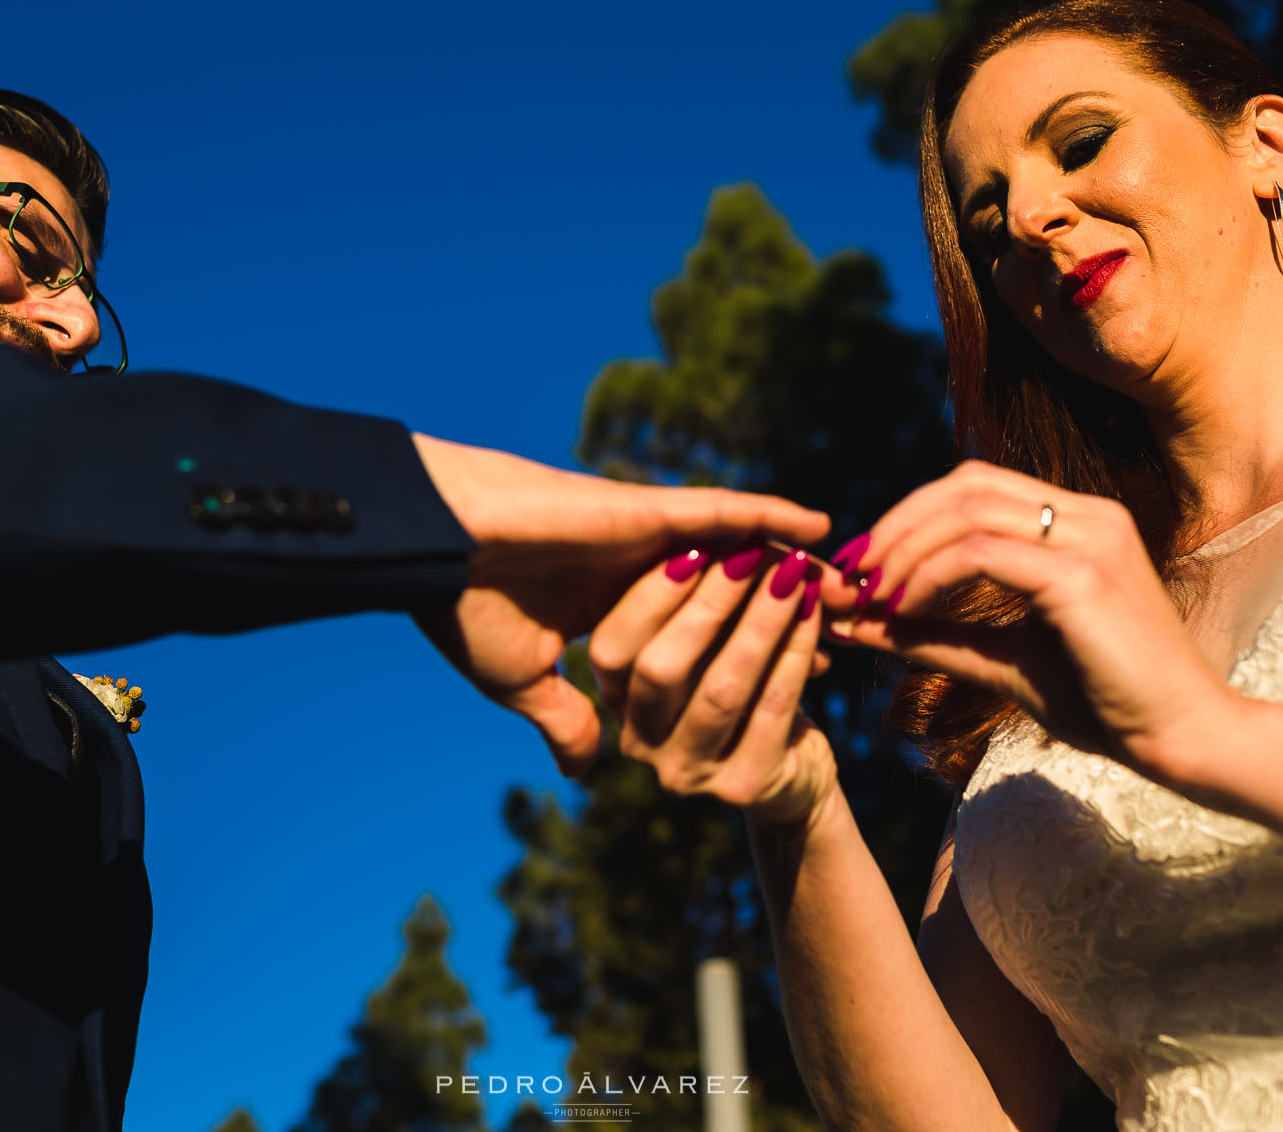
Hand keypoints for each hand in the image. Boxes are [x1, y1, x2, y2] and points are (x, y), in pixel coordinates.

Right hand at [410, 434, 829, 776]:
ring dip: (792, 572)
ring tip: (849, 583)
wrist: (432, 545)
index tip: (802, 674)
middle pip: (731, 602)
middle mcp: (635, 576)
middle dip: (785, 618)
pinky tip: (818, 524)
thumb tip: (586, 770)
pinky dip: (772, 514)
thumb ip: (563, 719)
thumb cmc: (464, 613)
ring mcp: (644, 542)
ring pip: (738, 559)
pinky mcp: (647, 513)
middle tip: (844, 625)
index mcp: (608, 617)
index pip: (695, 642)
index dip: (748, 655)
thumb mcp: (522, 683)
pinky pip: (724, 513)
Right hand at [586, 542, 838, 830]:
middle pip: (661, 667)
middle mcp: (639, 744)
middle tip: (751, 552)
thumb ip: (687, 606)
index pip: (613, 647)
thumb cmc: (741, 691)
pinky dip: (796, 651)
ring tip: (793, 572)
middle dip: (709, 602)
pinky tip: (814, 612)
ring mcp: (687, 774)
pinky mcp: (743, 787)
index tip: (698, 542)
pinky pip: (772, 707)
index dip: (652, 593)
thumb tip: (706, 538)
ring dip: (760, 622)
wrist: (792, 778)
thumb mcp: (703, 650)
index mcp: (614, 703)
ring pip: (721, 687)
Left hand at [820, 459, 1240, 777]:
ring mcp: (1091, 537)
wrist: (1182, 740)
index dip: (909, 517)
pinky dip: (929, 575)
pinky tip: (904, 609)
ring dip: (904, 550)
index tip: (862, 566)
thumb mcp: (1005, 661)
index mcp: (1079, 521)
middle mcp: (1088, 514)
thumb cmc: (1105, 703)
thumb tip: (858, 623)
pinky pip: (981, 552)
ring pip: (966, 511)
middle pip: (964, 484)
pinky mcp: (1083, 575)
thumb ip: (935, 636)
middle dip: (896, 525)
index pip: (975, 485)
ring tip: (871, 597)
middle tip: (851, 574)